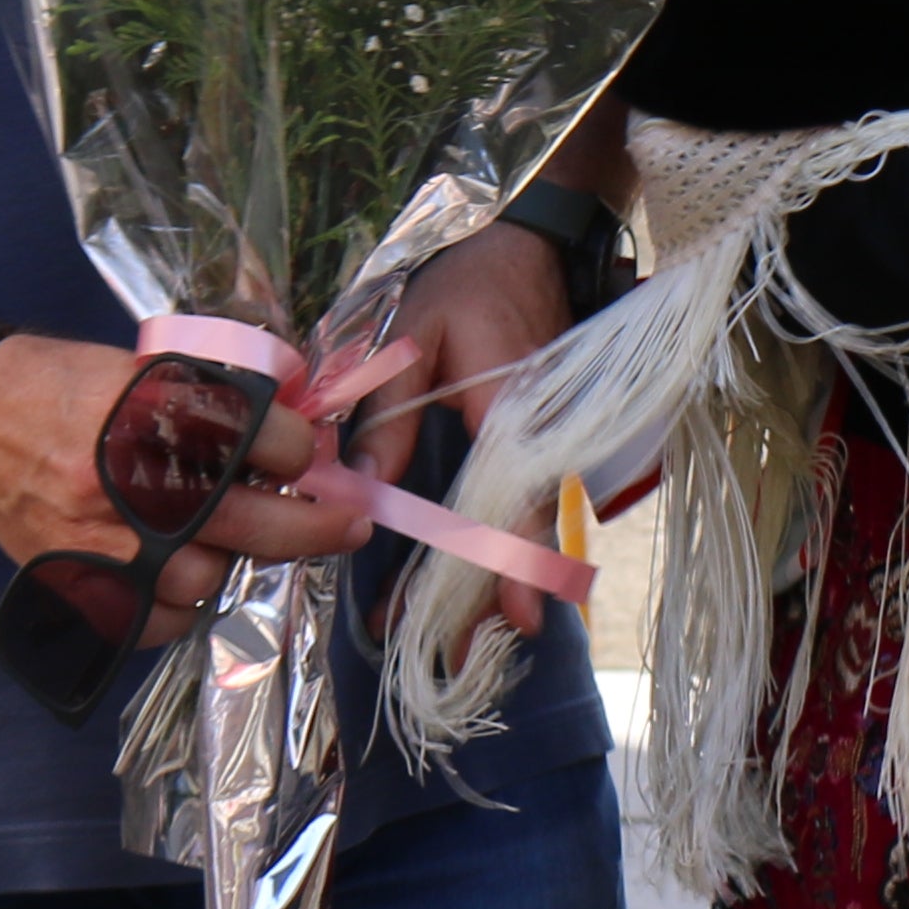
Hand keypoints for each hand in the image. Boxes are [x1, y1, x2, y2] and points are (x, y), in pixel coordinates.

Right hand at [0, 332, 359, 645]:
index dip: (299, 448)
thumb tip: (298, 434)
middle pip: (250, 520)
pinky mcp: (75, 584)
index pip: (262, 440)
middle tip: (351, 524)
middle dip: (316, 525)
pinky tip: (183, 573)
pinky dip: (181, 606)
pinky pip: (157, 621)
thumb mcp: (143, 368)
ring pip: (208, 578)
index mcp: (150, 415)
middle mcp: (129, 483)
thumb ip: (215, 401)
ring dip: (232, 559)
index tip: (309, 452)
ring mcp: (100, 542)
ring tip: (231, 536)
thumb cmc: (63, 386)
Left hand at [377, 223, 584, 640]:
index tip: (516, 619)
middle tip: (448, 657)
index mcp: (511, 414)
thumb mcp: (412, 338)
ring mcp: (547, 447)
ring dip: (486, 582)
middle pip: (524, 535)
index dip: (516, 562)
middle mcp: (541, 440)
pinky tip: (456, 583)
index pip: (519, 500)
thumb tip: (361, 486)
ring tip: (438, 636)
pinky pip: (520, 508)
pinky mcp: (540, 449)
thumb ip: (389, 412)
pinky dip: (492, 549)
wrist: (529, 251)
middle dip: (487, 599)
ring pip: (524, 529)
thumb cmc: (468, 289)